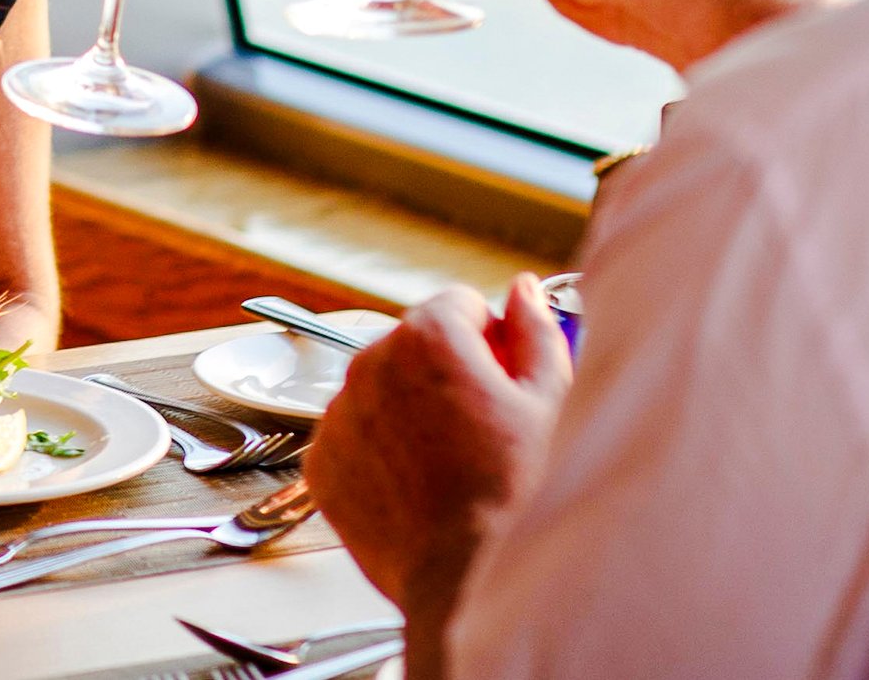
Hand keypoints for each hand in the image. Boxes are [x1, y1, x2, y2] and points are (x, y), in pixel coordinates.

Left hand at [306, 279, 570, 665]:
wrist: (467, 579)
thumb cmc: (515, 494)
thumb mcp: (548, 401)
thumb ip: (535, 330)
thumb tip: (523, 289)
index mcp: (427, 336)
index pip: (459, 305)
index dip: (489, 342)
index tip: (503, 380)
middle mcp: (369, 363)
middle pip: (415, 346)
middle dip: (447, 375)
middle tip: (484, 431)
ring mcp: (338, 414)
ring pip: (381, 392)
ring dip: (411, 412)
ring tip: (452, 467)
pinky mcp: (321, 462)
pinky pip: (354, 438)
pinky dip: (379, 454)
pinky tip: (418, 488)